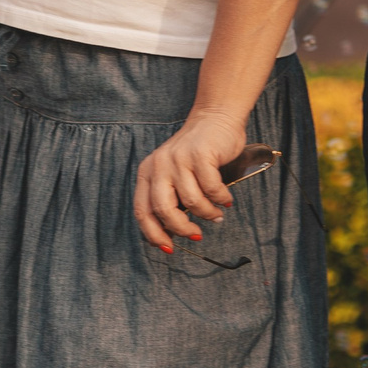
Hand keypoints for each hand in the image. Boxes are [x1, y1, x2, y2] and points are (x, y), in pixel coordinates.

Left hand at [134, 110, 249, 251]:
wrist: (215, 119)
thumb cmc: (196, 155)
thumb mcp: (173, 176)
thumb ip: (169, 200)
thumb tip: (169, 236)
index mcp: (148, 172)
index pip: (142, 211)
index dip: (154, 234)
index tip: (169, 248)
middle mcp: (159, 165)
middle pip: (164, 211)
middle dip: (182, 229)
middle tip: (196, 235)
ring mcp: (179, 159)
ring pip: (191, 202)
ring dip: (208, 214)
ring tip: (216, 214)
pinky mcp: (200, 155)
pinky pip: (212, 189)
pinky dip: (221, 199)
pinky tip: (225, 199)